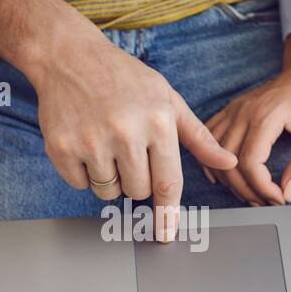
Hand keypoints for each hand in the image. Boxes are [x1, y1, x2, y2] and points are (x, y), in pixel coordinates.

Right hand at [33, 35, 236, 240]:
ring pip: (108, 192)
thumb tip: (229, 162)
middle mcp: (125, 132)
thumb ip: (198, 137)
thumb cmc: (124, 78)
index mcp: (157, 121)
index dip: (167, 213)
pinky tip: (83, 140)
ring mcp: (91, 141)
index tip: (166, 234)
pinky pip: (80, 184)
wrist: (69, 56)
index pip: (167, 183)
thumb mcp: (167, 99)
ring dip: (109, 177)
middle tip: (126, 148)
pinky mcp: (61, 147)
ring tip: (104, 141)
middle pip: (137, 191)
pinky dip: (83, 171)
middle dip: (135, 179)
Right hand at [203, 23, 290, 205]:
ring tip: (252, 194)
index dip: (262, 188)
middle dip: (246, 191)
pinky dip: (212, 161)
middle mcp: (243, 113)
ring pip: (215, 155)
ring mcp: (233, 111)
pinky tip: (226, 176)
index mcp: (266, 116)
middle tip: (267, 202)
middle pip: (228, 164)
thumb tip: (289, 193)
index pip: (250, 163)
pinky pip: (210, 140)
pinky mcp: (230, 112)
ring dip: (230, 181)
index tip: (280, 199)